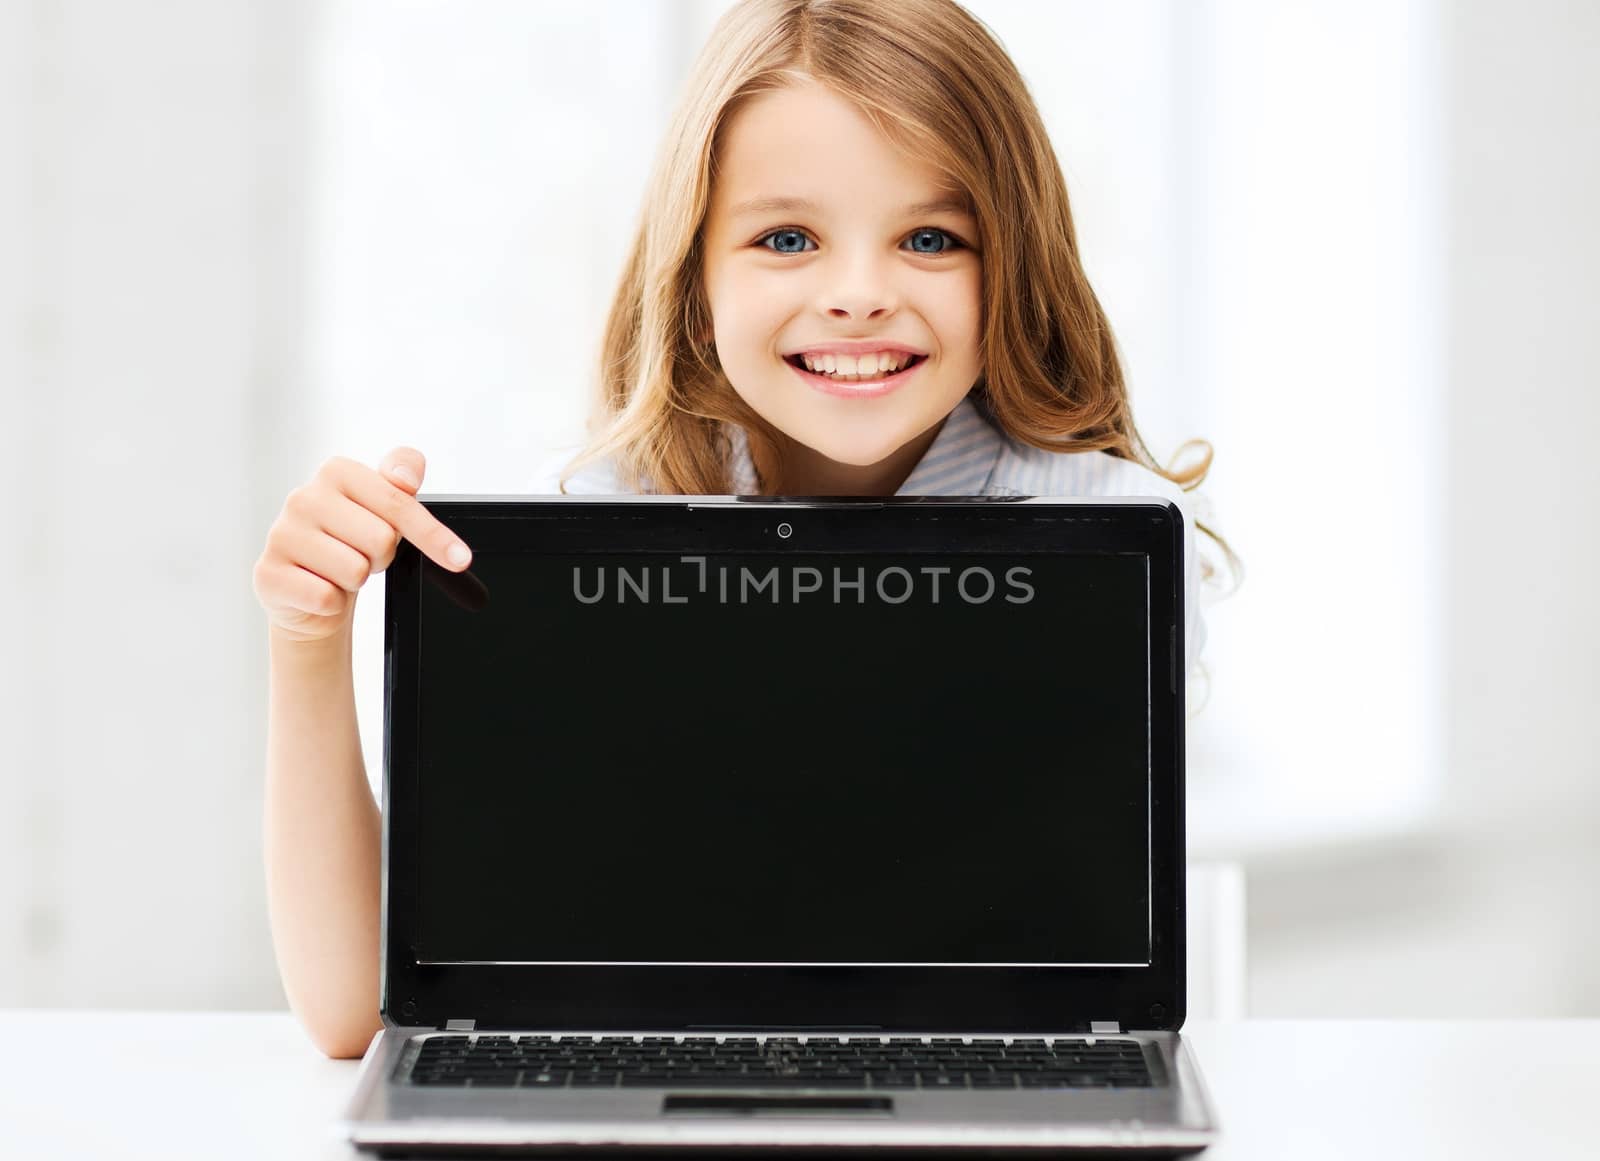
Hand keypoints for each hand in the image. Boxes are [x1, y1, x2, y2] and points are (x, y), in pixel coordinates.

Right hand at [252, 448, 471, 642]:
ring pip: (355, 570)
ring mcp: (281, 534)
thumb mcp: (383, 505)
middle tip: (362, 554)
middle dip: (381, 557)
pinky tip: (318, 587)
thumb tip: (407, 474)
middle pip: (381, 540)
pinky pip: (326, 597)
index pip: (399, 503)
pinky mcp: (267, 574)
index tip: (460, 559)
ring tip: (338, 570)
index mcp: (336, 471)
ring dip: (355, 580)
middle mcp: (303, 497)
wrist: (310, 592)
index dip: (434, 536)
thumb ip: (400, 476)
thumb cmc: (352, 541)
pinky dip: (332, 603)